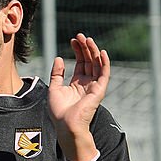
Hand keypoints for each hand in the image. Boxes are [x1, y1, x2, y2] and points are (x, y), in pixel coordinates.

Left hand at [48, 33, 109, 160]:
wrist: (66, 125)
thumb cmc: (59, 112)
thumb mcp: (55, 88)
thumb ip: (57, 73)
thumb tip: (58, 58)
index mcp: (77, 83)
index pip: (80, 62)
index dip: (77, 50)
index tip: (73, 40)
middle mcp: (87, 83)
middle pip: (88, 61)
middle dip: (85, 48)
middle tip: (80, 35)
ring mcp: (94, 86)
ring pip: (96, 64)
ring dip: (94, 51)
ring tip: (88, 39)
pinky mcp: (99, 90)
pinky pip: (104, 74)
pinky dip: (105, 63)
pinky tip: (102, 52)